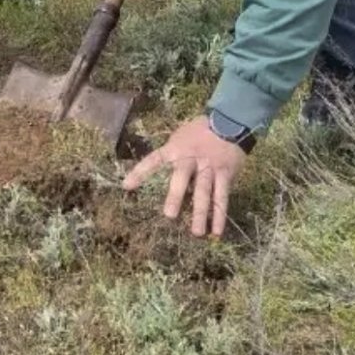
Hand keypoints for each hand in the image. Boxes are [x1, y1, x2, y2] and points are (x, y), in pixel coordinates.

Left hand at [122, 115, 247, 238]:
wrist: (228, 121)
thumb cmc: (198, 131)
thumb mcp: (179, 137)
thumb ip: (170, 154)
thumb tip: (155, 174)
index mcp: (174, 149)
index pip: (154, 160)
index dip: (140, 172)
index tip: (126, 186)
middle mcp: (190, 159)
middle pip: (181, 178)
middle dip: (176, 196)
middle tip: (169, 215)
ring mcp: (208, 167)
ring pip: (204, 191)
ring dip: (200, 213)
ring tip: (196, 233)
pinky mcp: (224, 174)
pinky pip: (222, 196)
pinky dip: (220, 215)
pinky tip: (216, 231)